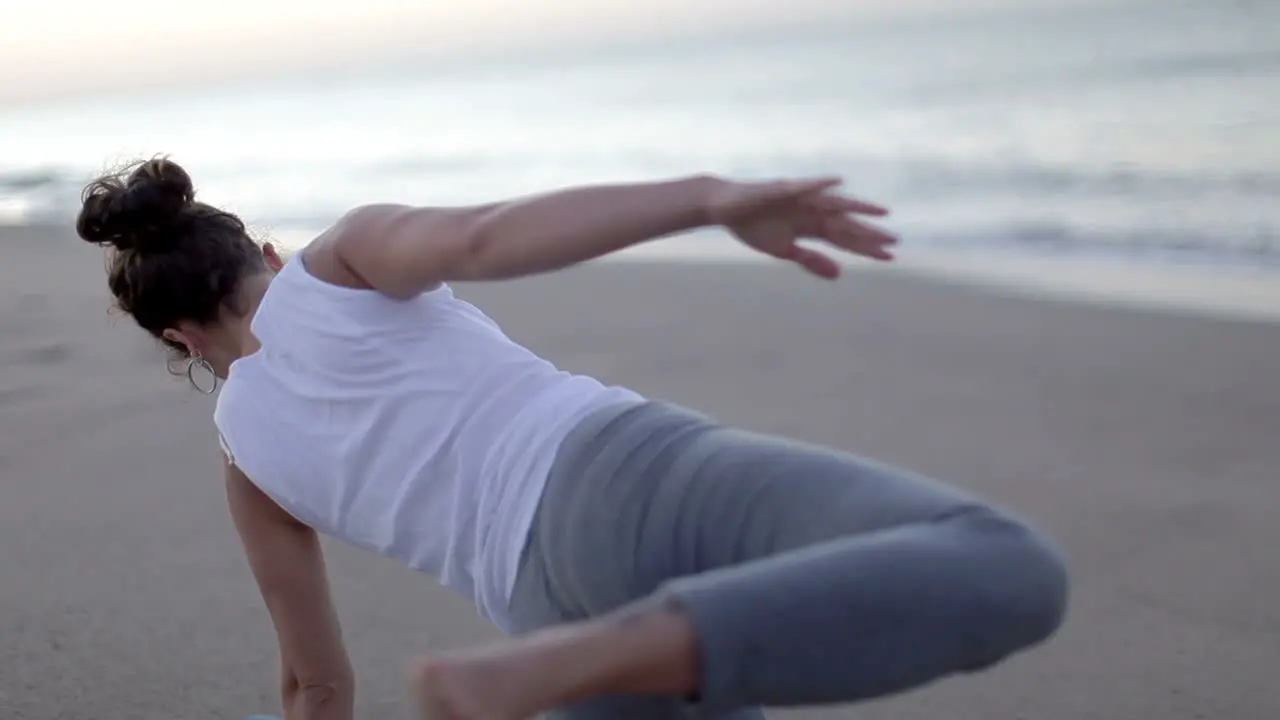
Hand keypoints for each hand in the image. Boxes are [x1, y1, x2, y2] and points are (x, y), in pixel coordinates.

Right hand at [705, 176, 896, 278]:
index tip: (891, 257)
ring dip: (856, 207)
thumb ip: (811, 261)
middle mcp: (811, 211)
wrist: (724, 208)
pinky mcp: (782, 189)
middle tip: (895, 242)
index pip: (845, 239)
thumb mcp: (784, 251)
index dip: (866, 248)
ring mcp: (799, 199)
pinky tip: (838, 181)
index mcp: (812, 227)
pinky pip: (803, 186)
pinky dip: (820, 184)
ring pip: (833, 204)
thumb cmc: (753, 226)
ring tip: (880, 212)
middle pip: (845, 224)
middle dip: (868, 233)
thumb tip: (840, 275)